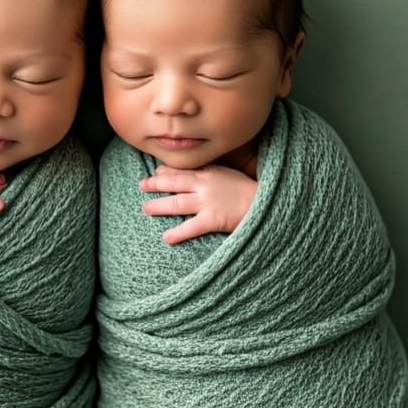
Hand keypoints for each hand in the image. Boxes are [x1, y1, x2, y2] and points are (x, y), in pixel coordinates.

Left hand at [139, 164, 256, 243]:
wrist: (266, 203)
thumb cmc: (250, 190)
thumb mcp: (230, 174)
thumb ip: (213, 171)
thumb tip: (197, 171)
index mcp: (209, 173)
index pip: (183, 170)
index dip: (166, 171)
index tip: (156, 172)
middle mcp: (205, 185)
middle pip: (174, 183)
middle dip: (156, 184)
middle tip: (141, 185)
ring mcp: (207, 202)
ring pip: (177, 203)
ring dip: (159, 206)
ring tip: (145, 209)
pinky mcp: (213, 219)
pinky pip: (191, 227)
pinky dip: (178, 233)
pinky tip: (166, 237)